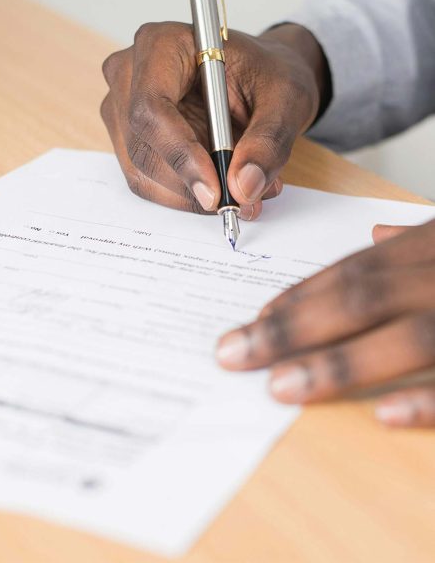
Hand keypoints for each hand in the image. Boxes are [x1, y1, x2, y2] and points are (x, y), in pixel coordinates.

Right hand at [100, 22, 329, 217]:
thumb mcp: (286, 99)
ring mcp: (120, 106)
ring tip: (241, 192)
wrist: (258, 77)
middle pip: (142, 144)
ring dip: (188, 193)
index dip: (180, 153)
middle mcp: (128, 73)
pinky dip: (182, 193)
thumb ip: (268, 141)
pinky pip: (144, 179)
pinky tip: (217, 185)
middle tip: (239, 201)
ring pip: (141, 169)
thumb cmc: (267, 74)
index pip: (151, 108)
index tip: (215, 190)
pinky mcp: (125, 136)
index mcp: (162, 44)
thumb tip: (244, 186)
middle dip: (189, 183)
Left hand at [216, 222, 434, 426]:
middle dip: (292, 328)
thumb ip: (421, 240)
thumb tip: (378, 234)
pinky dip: (426, 401)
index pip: (359, 270)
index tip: (253, 321)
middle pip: (364, 300)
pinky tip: (383, 414)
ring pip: (410, 338)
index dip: (302, 296)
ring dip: (340, 364)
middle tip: (232, 354)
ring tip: (281, 387)